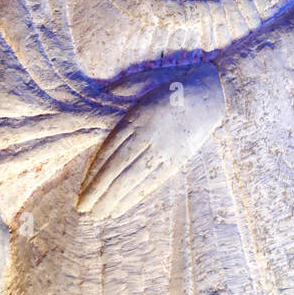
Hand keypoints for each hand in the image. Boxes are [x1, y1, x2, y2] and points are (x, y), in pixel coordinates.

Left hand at [76, 63, 223, 220]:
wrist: (212, 93)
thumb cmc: (174, 85)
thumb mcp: (143, 79)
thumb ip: (119, 89)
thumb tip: (97, 96)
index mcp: (137, 117)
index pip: (108, 151)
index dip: (93, 173)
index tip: (81, 188)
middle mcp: (149, 136)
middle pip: (117, 169)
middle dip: (97, 191)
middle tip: (82, 208)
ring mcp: (164, 150)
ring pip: (132, 179)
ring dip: (112, 199)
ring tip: (97, 215)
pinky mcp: (177, 160)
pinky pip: (152, 182)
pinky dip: (134, 197)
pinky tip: (120, 208)